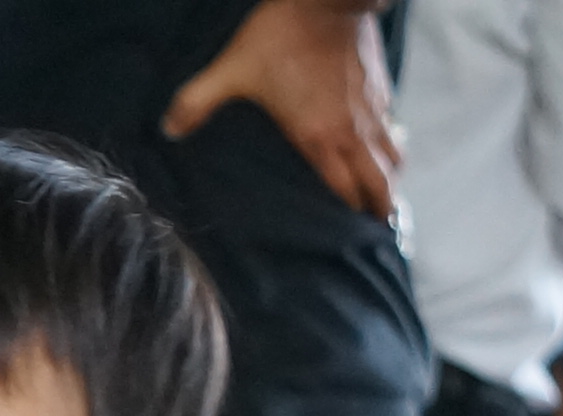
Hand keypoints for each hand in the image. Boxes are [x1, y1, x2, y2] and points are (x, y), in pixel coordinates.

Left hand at [163, 0, 401, 223]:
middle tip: (378, 225)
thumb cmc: (283, 31)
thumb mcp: (233, 67)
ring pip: (393, 157)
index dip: (349, 215)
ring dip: (390, 179)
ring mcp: (373, 109)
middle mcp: (352, 130)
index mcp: (320, 136)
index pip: (344, 191)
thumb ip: (198, 101)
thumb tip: (169, 129)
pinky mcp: (382, 87)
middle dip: (380, 207)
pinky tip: (381, 147)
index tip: (351, 237)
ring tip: (386, 196)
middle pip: (379, 183)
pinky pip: (392, 127)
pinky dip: (390, 145)